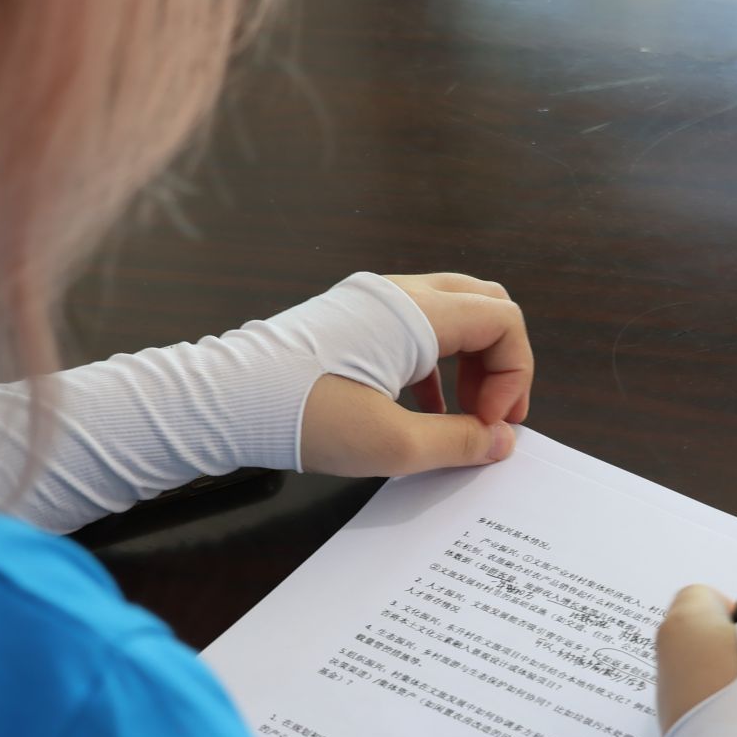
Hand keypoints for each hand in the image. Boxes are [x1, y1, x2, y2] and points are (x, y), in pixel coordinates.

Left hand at [299, 273, 534, 476]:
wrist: (222, 401)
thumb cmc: (303, 415)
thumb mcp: (391, 443)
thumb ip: (458, 442)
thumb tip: (500, 442)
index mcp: (416, 312)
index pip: (503, 320)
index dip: (514, 374)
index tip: (492, 423)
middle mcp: (397, 293)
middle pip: (483, 306)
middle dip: (499, 361)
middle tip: (491, 414)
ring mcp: (370, 301)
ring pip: (450, 315)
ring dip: (469, 362)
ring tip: (462, 415)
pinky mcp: (348, 318)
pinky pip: (414, 327)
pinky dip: (436, 362)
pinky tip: (424, 406)